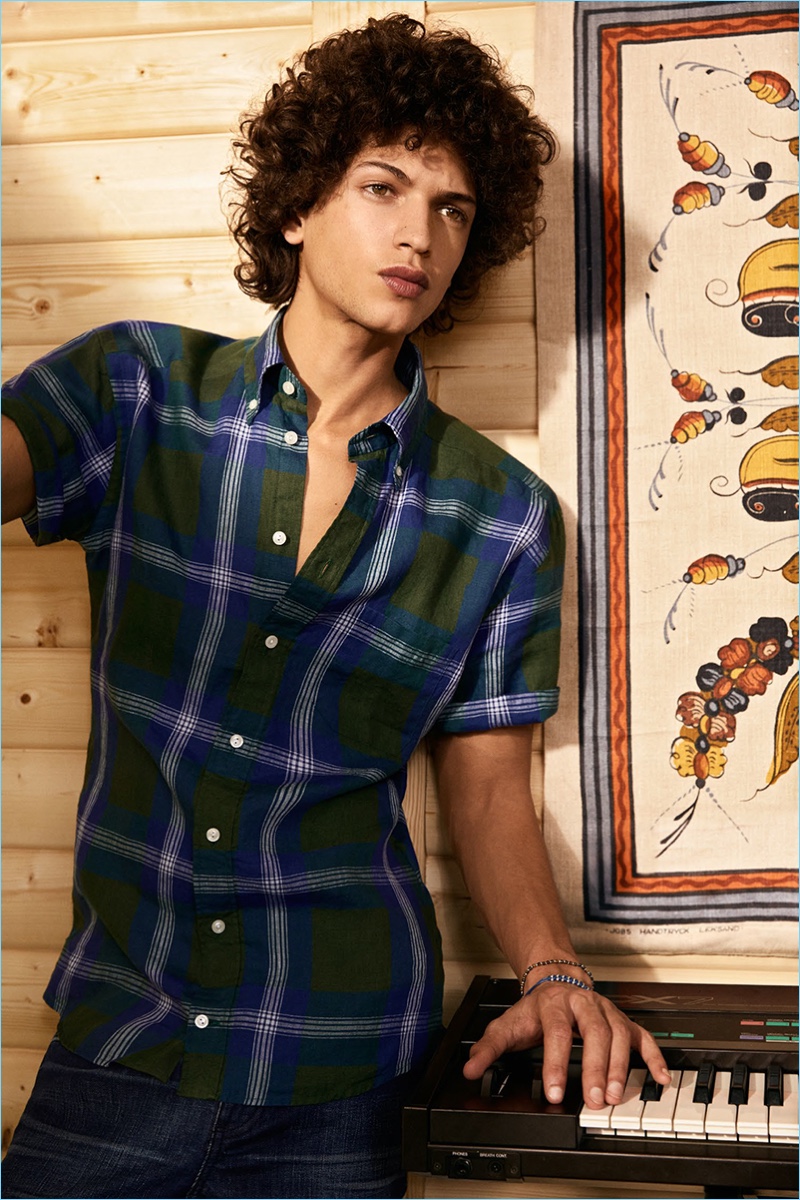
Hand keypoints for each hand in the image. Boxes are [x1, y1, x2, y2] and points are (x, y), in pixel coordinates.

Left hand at [462, 980, 670, 1107]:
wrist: (554, 977)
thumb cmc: (534, 1009)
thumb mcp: (507, 1024)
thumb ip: (489, 1048)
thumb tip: (470, 1068)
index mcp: (553, 1004)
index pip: (556, 1032)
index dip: (557, 1062)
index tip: (556, 1092)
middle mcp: (583, 1004)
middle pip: (594, 1032)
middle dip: (596, 1066)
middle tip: (595, 1099)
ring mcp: (605, 1011)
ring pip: (619, 1034)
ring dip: (621, 1066)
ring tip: (615, 1095)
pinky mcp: (622, 1020)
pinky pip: (642, 1036)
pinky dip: (654, 1056)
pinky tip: (660, 1077)